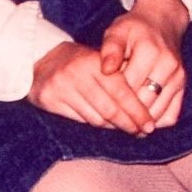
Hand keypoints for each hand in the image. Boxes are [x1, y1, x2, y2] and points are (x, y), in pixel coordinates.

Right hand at [30, 41, 159, 132]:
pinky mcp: (49, 99)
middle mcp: (77, 74)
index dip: (137, 111)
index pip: (121, 91)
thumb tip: (146, 108)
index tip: (150, 124)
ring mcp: (61, 87)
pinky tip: (105, 126)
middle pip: (109, 108)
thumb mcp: (100, 61)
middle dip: (128, 123)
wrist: (41, 58)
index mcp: (94, 62)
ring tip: (127, 129)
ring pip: (95, 118)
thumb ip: (120, 78)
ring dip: (113, 127)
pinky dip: (95, 125)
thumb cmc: (81, 61)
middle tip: (142, 132)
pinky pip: (79, 120)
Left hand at [99, 0, 189, 128]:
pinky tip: (140, 120)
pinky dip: (156, 122)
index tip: (98, 107)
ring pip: (157, 113)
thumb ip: (110, 50)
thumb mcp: (117, 31)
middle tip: (106, 121)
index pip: (127, 87)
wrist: (162, 22)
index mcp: (150, 52)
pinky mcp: (183, 86)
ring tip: (121, 124)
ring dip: (139, 122)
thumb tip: (105, 70)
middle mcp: (168, 66)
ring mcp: (178, 77)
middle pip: (143, 103)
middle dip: (124, 114)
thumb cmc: (134, 28)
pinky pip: (171, 115)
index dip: (111, 100)